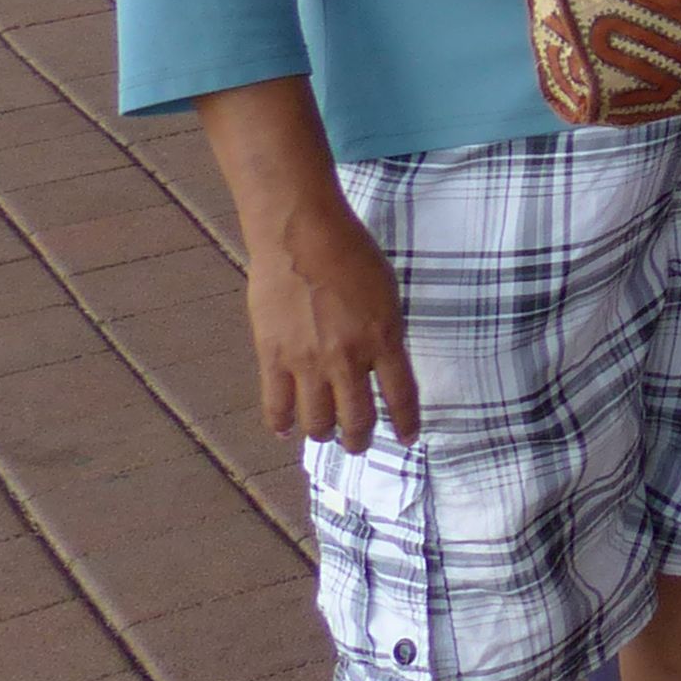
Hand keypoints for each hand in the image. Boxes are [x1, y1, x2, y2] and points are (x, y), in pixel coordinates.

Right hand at [247, 193, 416, 449]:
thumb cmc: (351, 253)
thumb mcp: (387, 293)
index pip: (401, 395)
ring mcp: (307, 361)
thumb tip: (381, 363)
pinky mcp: (272, 357)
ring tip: (325, 434)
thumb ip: (386, 332)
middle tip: (358, 444)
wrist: (301, 236)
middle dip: (359, 439)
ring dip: (323, 433)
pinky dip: (282, 423)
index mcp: (384, 338)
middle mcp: (348, 358)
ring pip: (317, 421)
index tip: (408, 438)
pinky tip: (287, 430)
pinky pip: (276, 405)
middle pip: (357, 418)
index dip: (405, 422)